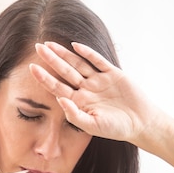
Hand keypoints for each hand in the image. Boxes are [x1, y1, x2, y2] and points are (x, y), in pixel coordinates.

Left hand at [29, 41, 160, 144]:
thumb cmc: (116, 128)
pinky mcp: (113, 74)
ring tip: (50, 44)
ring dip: (65, 54)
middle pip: (65, 71)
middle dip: (51, 59)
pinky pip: (98, 61)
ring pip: (79, 64)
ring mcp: (99, 80)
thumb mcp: (92, 126)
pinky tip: (75, 46)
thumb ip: (74, 115)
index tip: (31, 67)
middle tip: (37, 46)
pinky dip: (88, 53)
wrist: (141, 123)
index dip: (44, 77)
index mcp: (79, 102)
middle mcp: (86, 89)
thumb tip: (60, 100)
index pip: (57, 87)